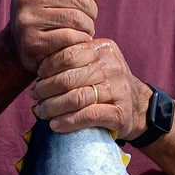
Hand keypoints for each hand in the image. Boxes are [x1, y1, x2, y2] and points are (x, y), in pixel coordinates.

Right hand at [2, 0, 114, 73]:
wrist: (18, 46)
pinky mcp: (32, 42)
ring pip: (78, 19)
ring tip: (84, 30)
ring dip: (88, 27)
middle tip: (89, 18)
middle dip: (92, 10)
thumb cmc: (44, 15)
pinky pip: (71, 38)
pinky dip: (81, 40)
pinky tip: (77, 41)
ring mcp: (27, 19)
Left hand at [31, 39, 151, 139]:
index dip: (47, 67)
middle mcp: (112, 67)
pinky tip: (55, 125)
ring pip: (75, 98)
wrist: (139, 106)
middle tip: (35, 97)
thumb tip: (38, 68)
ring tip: (41, 112)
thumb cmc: (108, 84)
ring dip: (52, 108)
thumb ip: (76, 58)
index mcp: (103, 49)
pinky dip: (67, 122)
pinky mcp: (119, 113)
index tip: (38, 77)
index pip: (68, 54)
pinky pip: (87, 116)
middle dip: (45, 89)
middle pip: (68, 78)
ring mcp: (117, 90)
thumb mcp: (97, 62)